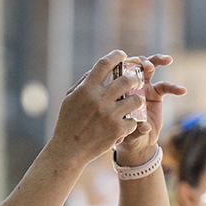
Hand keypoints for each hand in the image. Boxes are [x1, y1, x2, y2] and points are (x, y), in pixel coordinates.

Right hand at [50, 50, 147, 167]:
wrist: (68, 150)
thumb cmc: (68, 122)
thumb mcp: (70, 100)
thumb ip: (84, 83)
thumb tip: (100, 68)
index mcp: (86, 90)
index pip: (104, 64)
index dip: (116, 56)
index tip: (122, 55)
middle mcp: (99, 100)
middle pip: (127, 79)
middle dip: (134, 79)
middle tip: (134, 82)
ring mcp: (110, 115)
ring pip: (137, 99)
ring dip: (136, 101)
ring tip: (131, 105)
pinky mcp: (118, 129)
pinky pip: (134, 120)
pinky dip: (130, 122)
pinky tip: (122, 125)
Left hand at [116, 53, 185, 164]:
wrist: (136, 143)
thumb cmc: (123, 137)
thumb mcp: (125, 135)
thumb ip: (134, 130)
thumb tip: (145, 127)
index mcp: (116, 92)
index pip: (117, 73)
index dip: (121, 67)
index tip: (128, 66)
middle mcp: (128, 87)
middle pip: (133, 66)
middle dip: (141, 61)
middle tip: (147, 65)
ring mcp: (142, 89)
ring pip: (149, 69)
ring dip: (157, 61)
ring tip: (167, 60)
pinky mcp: (156, 94)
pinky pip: (166, 87)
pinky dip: (174, 87)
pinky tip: (182, 91)